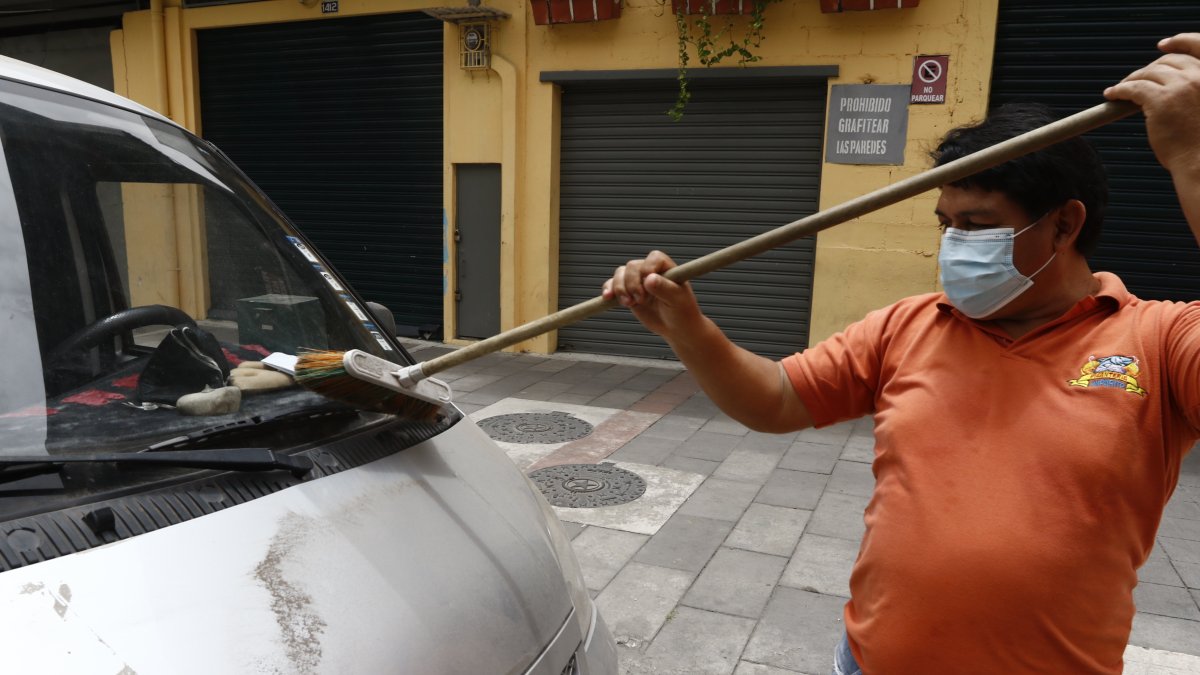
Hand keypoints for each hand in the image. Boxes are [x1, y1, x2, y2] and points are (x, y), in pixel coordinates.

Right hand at [601, 250, 703, 337]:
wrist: (676, 328)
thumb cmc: (682, 312)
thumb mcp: (677, 300)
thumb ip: (664, 288)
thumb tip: (649, 278)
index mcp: (666, 268)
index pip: (653, 258)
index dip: (648, 268)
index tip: (648, 284)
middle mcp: (650, 271)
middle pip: (632, 266)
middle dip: (632, 283)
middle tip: (640, 300)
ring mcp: (638, 281)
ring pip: (620, 274)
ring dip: (620, 288)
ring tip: (628, 303)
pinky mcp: (628, 292)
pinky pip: (612, 285)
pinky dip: (608, 289)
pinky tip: (608, 298)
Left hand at [1105, 33, 1199, 176]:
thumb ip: (1195, 92)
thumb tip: (1167, 87)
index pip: (1198, 45)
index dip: (1179, 42)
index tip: (1163, 44)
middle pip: (1168, 62)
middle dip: (1149, 69)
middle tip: (1135, 80)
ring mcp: (1180, 87)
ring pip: (1148, 74)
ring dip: (1132, 80)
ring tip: (1120, 89)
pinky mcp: (1160, 100)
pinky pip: (1133, 88)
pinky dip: (1120, 89)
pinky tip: (1112, 95)